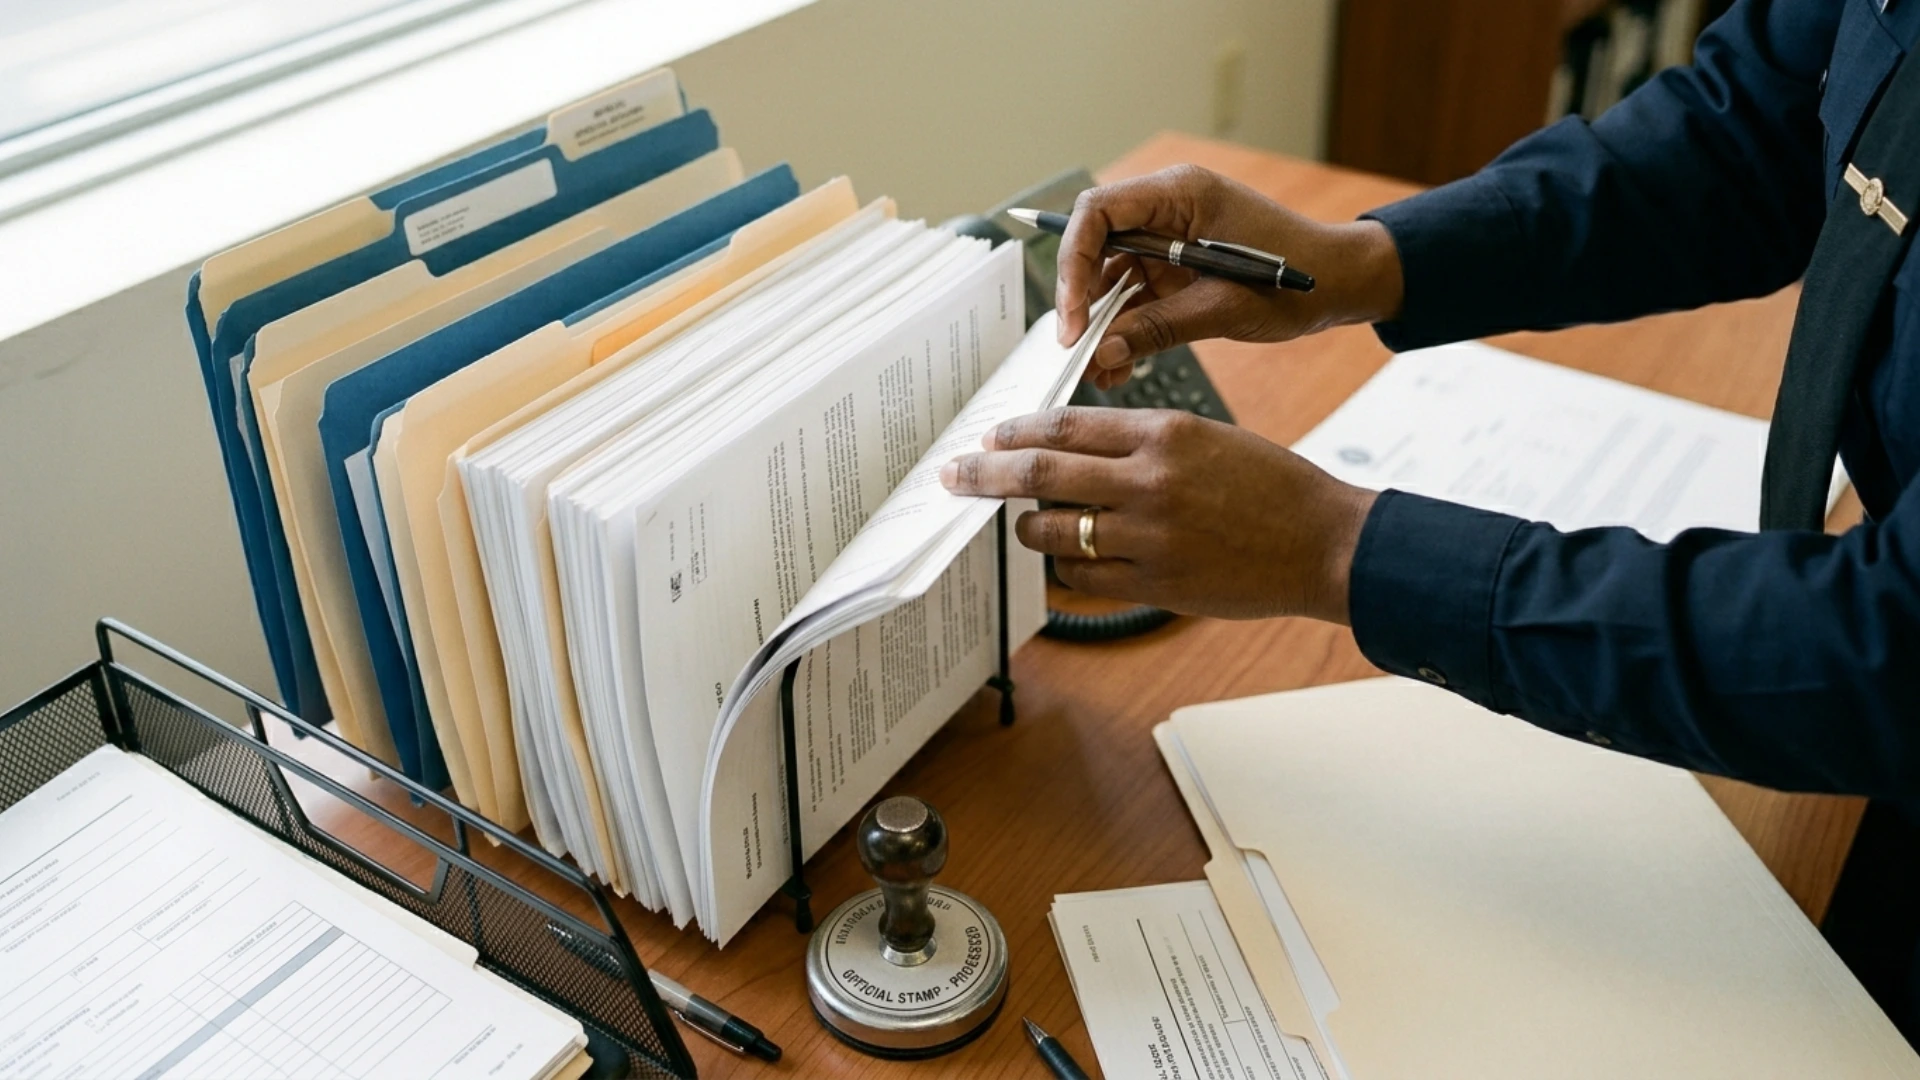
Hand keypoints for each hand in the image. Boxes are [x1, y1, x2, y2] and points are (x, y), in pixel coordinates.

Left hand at [939, 407, 1377, 622]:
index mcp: (1163, 432)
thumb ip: (1140, 441)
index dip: (1016, 433)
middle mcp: (1149, 480)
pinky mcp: (1154, 583)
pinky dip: (1065, 568)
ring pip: (1052, 530)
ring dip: (1028, 527)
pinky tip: (1070, 559)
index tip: (988, 438)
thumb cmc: (1270, 486)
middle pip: (1039, 473)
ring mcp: (1148, 536)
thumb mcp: (1207, 437)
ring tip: (1027, 523)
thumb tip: (1071, 448)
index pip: (1064, 425)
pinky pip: (1080, 578)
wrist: (1322, 542)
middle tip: (954, 477)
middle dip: (985, 476)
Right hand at [1058, 165, 1404, 387]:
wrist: (1340, 284)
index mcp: (1180, 195)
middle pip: (1096, 246)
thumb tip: (1102, 351)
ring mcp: (1169, 240)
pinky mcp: (1176, 268)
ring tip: (1096, 369)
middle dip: (1082, 300)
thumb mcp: (1224, 307)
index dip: (1073, 263)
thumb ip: (1159, 327)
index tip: (1073, 317)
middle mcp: (1167, 211)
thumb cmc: (1299, 279)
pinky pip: (1136, 296)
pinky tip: (1119, 365)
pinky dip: (1125, 329)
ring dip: (1101, 323)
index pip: (1097, 212)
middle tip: (1076, 348)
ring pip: (1111, 277)